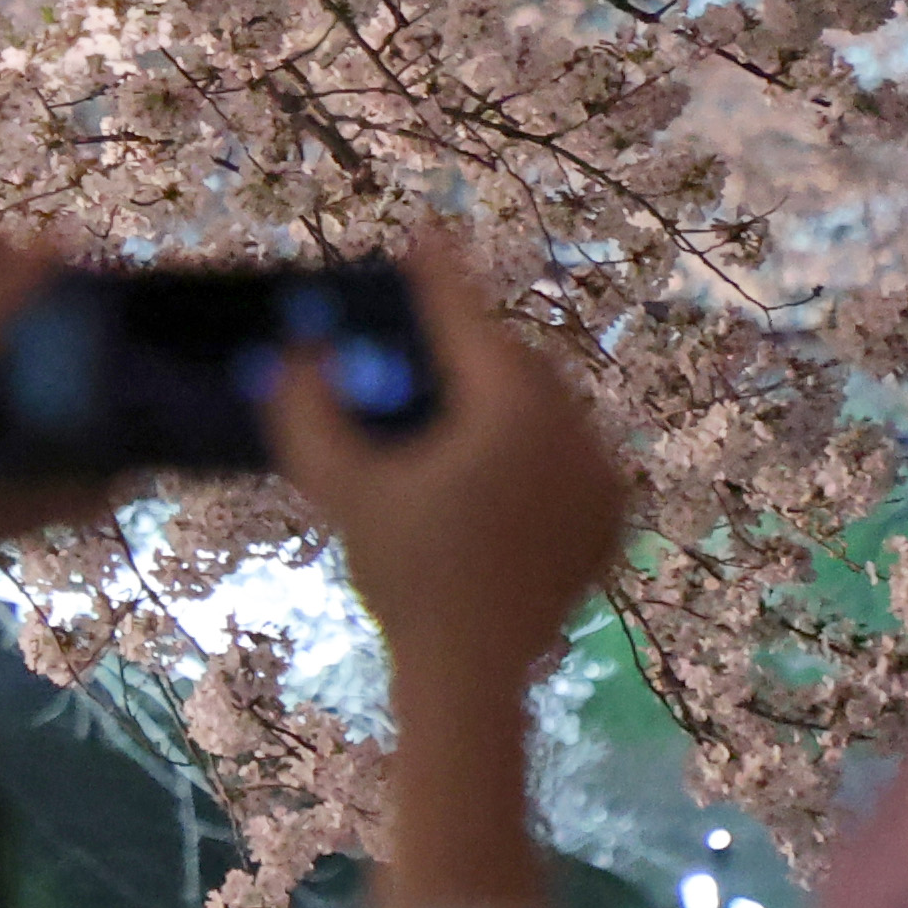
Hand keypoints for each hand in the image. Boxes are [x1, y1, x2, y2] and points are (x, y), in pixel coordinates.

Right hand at [260, 242, 627, 700]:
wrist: (471, 674)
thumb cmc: (406, 576)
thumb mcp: (345, 489)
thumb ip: (311, 410)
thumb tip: (296, 349)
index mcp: (511, 410)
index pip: (466, 320)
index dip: (438, 275)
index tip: (424, 233)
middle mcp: (570, 427)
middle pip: (513, 362)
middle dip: (470, 349)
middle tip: (426, 351)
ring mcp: (600, 472)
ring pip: (546, 405)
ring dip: (503, 399)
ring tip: (455, 417)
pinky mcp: (611, 514)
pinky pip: (571, 453)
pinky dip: (536, 446)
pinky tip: (495, 469)